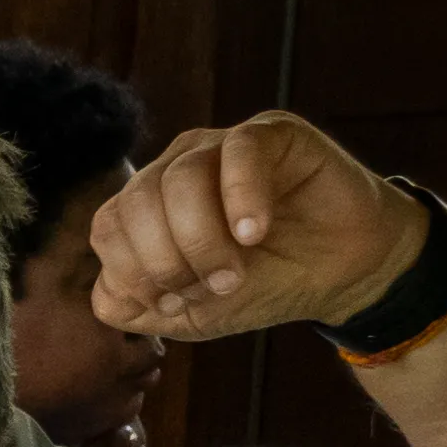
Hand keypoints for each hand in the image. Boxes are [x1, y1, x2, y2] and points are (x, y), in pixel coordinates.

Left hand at [88, 114, 430, 344]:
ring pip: (179, 179)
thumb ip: (134, 307)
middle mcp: (175, 169)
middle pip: (136, 203)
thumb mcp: (187, 313)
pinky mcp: (271, 133)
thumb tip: (106, 292)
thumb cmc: (261, 283)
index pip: (108, 228)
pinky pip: (238, 151)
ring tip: (235, 271)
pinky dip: (240, 198)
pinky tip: (255, 233)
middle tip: (212, 288)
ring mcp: (220, 147)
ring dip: (201, 239)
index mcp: (148, 208)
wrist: (340, 271)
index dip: (134, 272)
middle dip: (167, 260)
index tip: (175, 302)